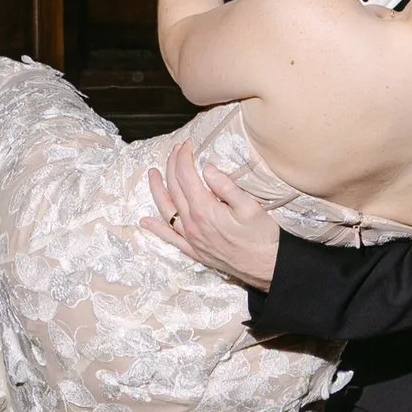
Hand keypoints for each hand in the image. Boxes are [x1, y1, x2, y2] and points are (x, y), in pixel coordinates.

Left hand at [143, 139, 277, 289]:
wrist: (266, 267)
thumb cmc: (261, 237)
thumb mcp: (250, 206)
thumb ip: (226, 187)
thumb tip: (207, 170)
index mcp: (205, 210)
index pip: (186, 176)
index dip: (184, 157)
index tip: (188, 144)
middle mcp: (192, 224)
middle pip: (174, 188)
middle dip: (172, 165)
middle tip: (177, 150)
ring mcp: (191, 238)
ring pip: (166, 210)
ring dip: (157, 190)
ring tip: (152, 174)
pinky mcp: (194, 250)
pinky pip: (169, 238)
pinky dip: (156, 228)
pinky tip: (145, 222)